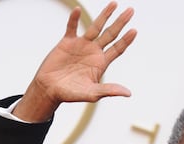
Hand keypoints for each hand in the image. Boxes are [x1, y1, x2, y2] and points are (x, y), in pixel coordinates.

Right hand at [14, 1, 136, 121]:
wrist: (49, 90)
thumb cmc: (70, 94)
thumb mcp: (92, 93)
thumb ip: (109, 91)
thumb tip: (128, 93)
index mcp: (101, 63)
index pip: (117, 49)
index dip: (125, 40)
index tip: (134, 31)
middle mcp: (93, 52)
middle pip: (110, 34)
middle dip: (120, 22)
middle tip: (131, 10)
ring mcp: (81, 45)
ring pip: (95, 27)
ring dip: (104, 15)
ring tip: (114, 3)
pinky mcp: (67, 43)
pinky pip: (71, 27)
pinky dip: (74, 19)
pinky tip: (78, 10)